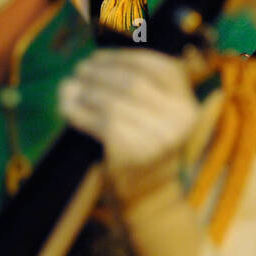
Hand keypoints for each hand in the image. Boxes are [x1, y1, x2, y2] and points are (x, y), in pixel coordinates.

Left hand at [61, 49, 198, 201]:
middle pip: (133, 82)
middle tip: (78, 70)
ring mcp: (158, 138)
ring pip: (114, 102)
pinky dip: (79, 113)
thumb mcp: (155, 114)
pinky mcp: (134, 152)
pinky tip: (67, 108)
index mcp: (188, 104)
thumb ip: (139, 85)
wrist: (147, 198)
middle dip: (100, 73)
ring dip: (85, 91)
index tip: (97, 58)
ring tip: (67, 88)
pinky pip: (100, 123)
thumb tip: (97, 59)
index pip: (157, 67)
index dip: (122, 58)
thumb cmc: (145, 146)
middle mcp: (180, 120)